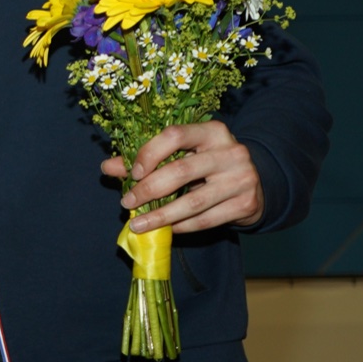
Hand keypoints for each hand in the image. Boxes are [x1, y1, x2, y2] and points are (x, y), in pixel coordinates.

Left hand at [102, 120, 263, 234]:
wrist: (255, 182)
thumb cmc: (207, 164)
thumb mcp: (184, 154)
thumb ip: (146, 158)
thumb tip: (107, 167)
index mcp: (212, 131)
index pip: (175, 135)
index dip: (149, 153)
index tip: (133, 173)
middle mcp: (231, 152)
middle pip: (181, 171)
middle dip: (148, 190)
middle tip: (127, 202)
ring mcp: (242, 179)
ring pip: (193, 202)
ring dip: (160, 216)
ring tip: (137, 224)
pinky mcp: (246, 204)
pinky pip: (206, 220)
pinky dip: (181, 226)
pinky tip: (166, 229)